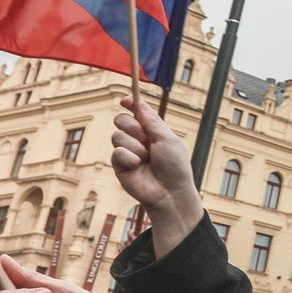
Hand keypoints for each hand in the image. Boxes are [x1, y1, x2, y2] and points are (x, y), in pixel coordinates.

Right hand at [112, 96, 198, 213]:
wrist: (170, 192)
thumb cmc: (174, 166)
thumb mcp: (167, 139)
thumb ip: (152, 122)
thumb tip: (139, 103)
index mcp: (152, 131)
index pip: (137, 112)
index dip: (130, 103)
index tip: (126, 100)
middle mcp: (138, 139)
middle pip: (121, 119)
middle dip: (131, 125)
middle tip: (145, 138)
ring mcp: (127, 151)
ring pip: (117, 135)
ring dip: (134, 146)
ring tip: (146, 158)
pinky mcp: (119, 165)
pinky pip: (116, 152)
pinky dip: (129, 158)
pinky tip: (137, 167)